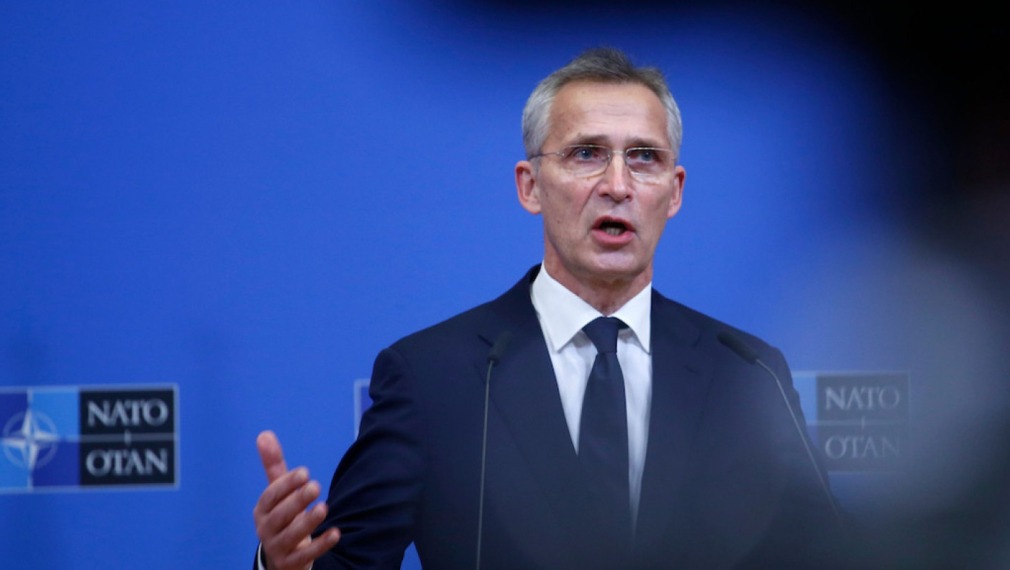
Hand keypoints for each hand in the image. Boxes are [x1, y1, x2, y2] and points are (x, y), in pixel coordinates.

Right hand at [253, 430, 340, 569]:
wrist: (281, 560)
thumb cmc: (282, 519)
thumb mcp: (278, 494)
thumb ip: (273, 466)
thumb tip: (264, 433)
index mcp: (262, 510)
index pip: (271, 496)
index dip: (286, 484)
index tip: (305, 472)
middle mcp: (266, 530)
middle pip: (280, 515)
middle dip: (297, 500)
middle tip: (316, 486)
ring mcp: (278, 549)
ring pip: (291, 536)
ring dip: (307, 522)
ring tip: (324, 508)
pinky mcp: (290, 564)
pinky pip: (305, 556)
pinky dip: (321, 545)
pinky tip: (336, 533)